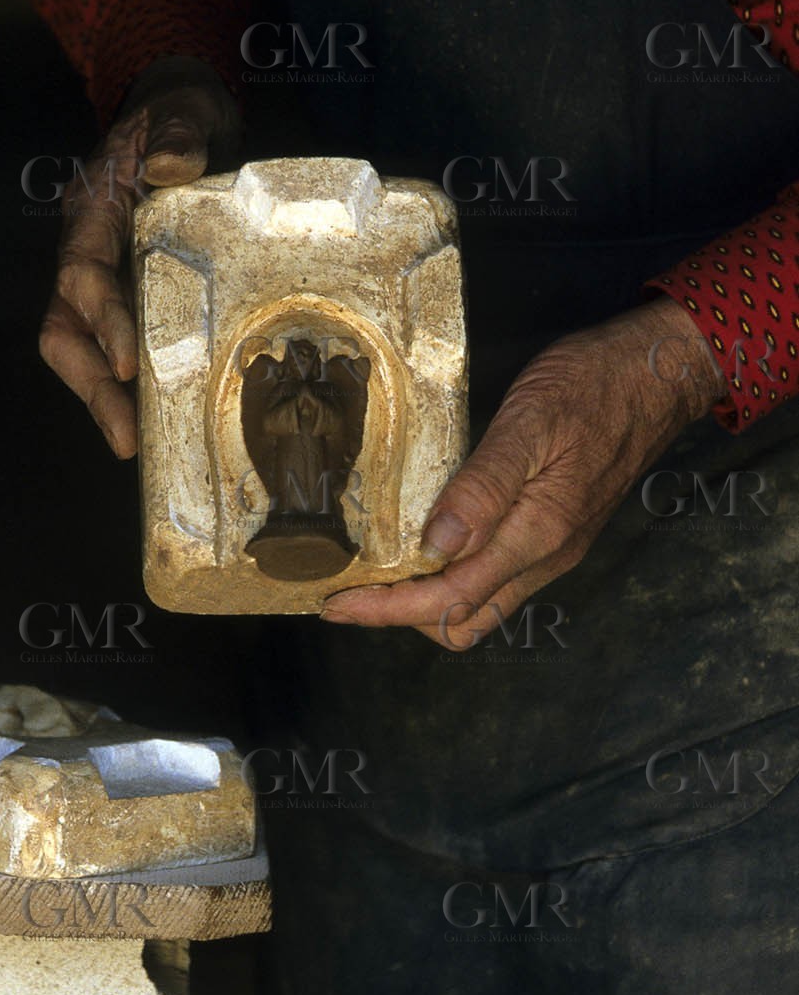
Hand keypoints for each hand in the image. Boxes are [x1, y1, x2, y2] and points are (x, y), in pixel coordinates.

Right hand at [39, 57, 239, 457]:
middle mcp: (85, 252)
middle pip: (64, 328)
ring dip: (103, 399)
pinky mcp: (123, 294)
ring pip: (79, 347)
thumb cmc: (175, 118)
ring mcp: (100, 278)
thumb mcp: (180, 112)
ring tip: (134, 442)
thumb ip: (176, 134)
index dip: (101, 318)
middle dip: (89, 386)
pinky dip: (126, 386)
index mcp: (92, 212)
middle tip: (125, 436)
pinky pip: (112, 347)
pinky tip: (155, 418)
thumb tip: (170, 166)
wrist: (174, 120)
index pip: (83, 272)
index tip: (126, 361)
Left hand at [322, 295, 726, 645]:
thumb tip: (435, 547)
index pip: (450, 599)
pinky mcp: (554, 531)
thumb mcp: (529, 423)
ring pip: (481, 604)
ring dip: (425, 599)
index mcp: (537, 535)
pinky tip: (423, 543)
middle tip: (347, 589)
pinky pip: (496, 576)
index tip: (335, 604)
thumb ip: (483, 488)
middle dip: (401, 616)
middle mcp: (546, 556)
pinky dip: (452, 575)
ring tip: (374, 569)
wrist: (658, 373)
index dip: (386, 610)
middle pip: (463, 621)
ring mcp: (553, 548)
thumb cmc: (592, 385)